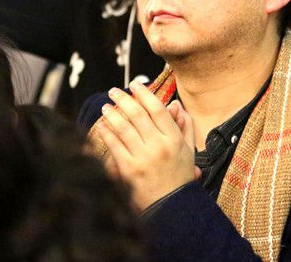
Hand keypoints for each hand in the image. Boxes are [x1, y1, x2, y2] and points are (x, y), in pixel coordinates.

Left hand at [95, 81, 196, 210]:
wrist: (170, 206)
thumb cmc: (179, 176)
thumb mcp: (188, 149)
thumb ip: (184, 125)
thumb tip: (175, 105)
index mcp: (173, 139)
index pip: (157, 109)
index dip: (145, 94)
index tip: (136, 84)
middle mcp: (158, 146)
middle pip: (138, 115)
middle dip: (124, 99)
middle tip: (115, 91)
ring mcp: (142, 158)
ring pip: (124, 128)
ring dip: (112, 113)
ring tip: (106, 106)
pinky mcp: (128, 169)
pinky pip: (114, 145)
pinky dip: (107, 132)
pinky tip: (102, 125)